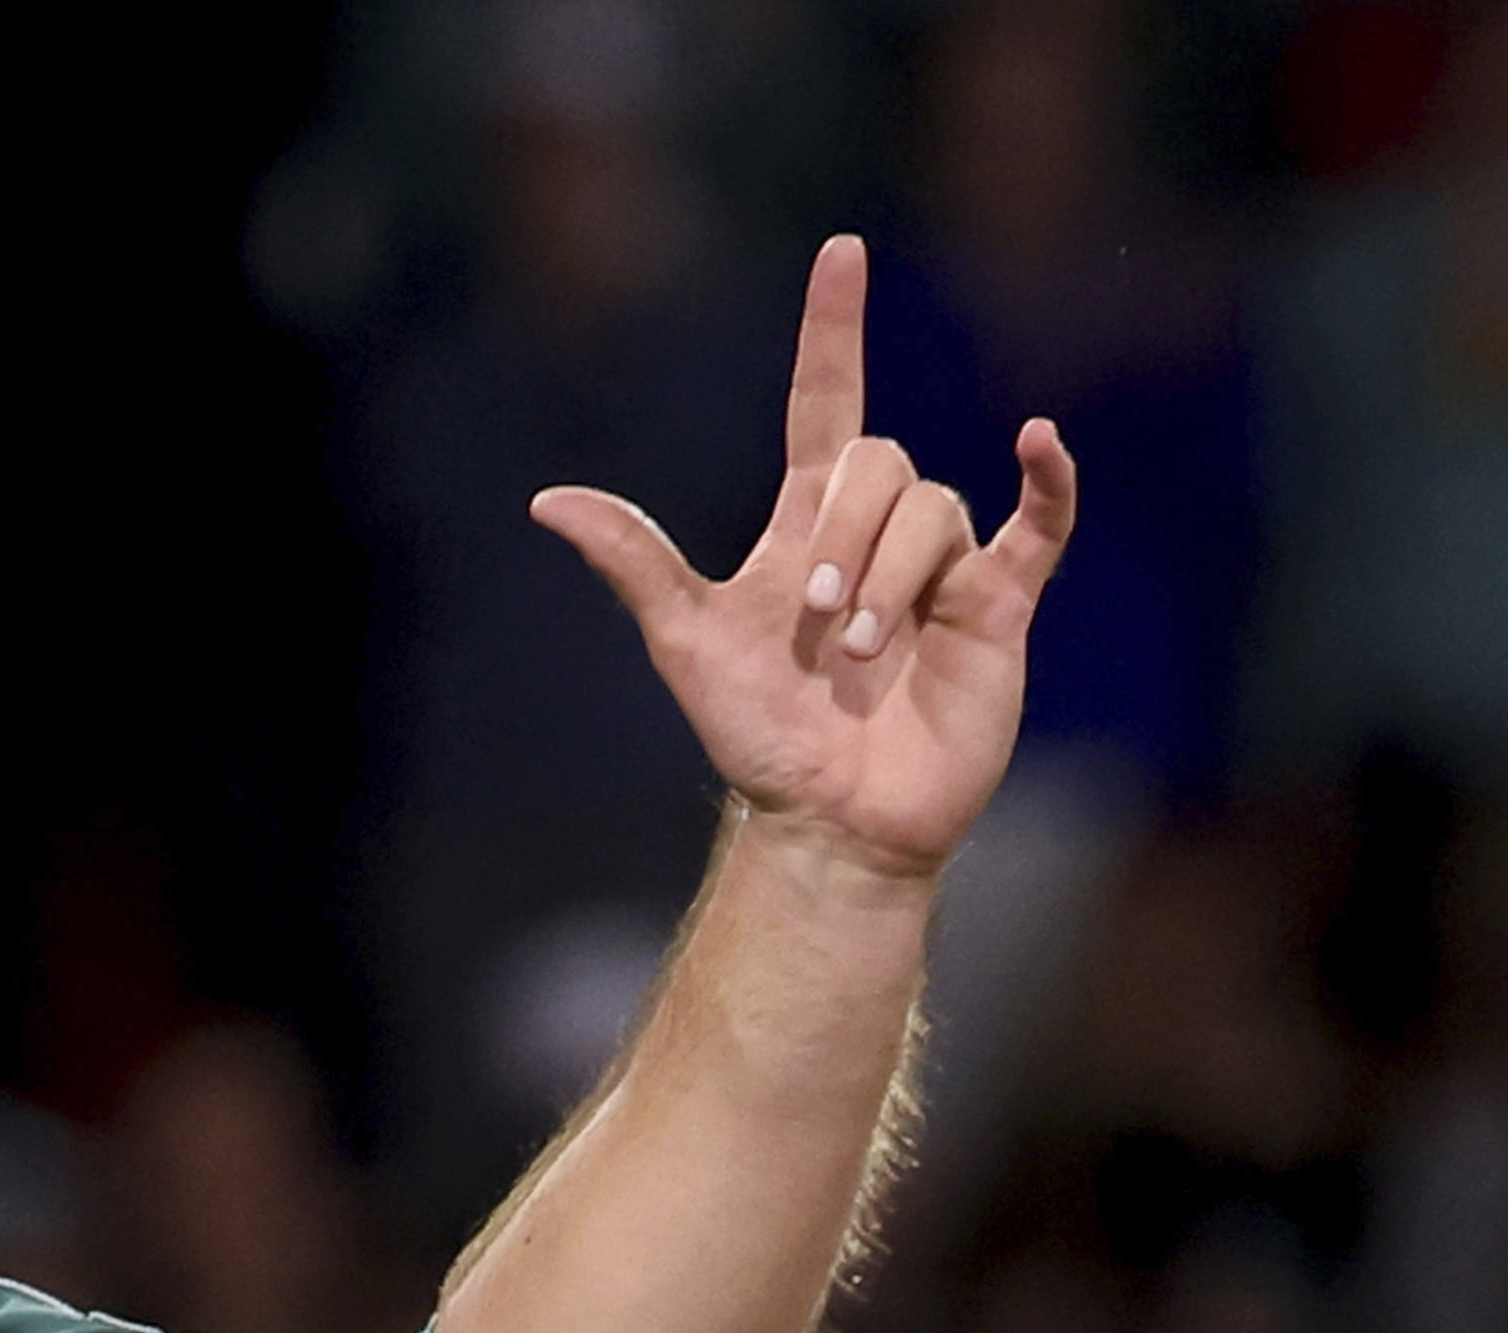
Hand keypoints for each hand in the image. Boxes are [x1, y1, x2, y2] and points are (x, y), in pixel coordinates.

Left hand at [533, 235, 1077, 878]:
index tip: (841, 253)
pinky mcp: (999, 604)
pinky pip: (1039, 523)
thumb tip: (545, 499)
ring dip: (888, 575)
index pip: (825, 402)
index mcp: (806, 525)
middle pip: (879, 466)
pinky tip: (1037, 442)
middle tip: (816, 624)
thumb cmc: (760, 736)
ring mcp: (943, 564)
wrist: (827, 819)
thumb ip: (633, 562)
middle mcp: (878, 532)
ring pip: (932, 509)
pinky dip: (1047, 482)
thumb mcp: (685, 641)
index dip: (832, 331)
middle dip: (843, 539)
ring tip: (859, 651)